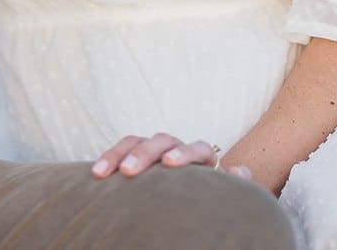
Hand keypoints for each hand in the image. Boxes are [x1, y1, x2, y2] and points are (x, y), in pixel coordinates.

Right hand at [90, 133, 252, 179]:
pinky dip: (108, 159)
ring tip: (101, 172)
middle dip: (144, 154)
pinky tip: (96, 173)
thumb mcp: (225, 192)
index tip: (170, 164)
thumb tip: (241, 173)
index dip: (184, 153)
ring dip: (118, 154)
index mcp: (202, 156)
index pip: (197, 147)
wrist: (196, 194)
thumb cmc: (211, 196)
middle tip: (129, 171)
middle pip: (162, 140)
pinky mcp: (136, 158)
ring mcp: (155, 151)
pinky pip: (120, 152)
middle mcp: (177, 148)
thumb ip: (233, 183)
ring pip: (136, 141)